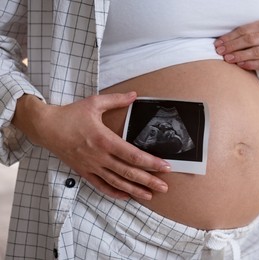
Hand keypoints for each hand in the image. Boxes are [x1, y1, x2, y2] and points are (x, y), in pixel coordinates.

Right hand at [12, 92, 170, 199]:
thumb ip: (117, 100)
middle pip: (128, 172)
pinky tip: (126, 196)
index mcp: (105, 140)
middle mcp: (100, 156)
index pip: (133, 155)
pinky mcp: (84, 172)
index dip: (151, 163)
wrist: (45, 127)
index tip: (165, 167)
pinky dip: (114, 192)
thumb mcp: (94, 103)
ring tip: (150, 195)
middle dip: (149, 180)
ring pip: (117, 182)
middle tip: (164, 186)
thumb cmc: (70, 115)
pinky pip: (101, 186)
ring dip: (134, 190)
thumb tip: (135, 95)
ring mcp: (92, 166)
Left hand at [214, 20, 258, 75]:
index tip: (218, 44)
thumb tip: (220, 43)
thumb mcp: (258, 36)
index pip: (244, 30)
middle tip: (220, 52)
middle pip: (249, 40)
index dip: (229, 37)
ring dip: (239, 55)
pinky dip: (249, 64)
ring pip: (256, 52)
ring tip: (227, 59)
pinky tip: (240, 65)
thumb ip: (243, 37)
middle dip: (232, 46)